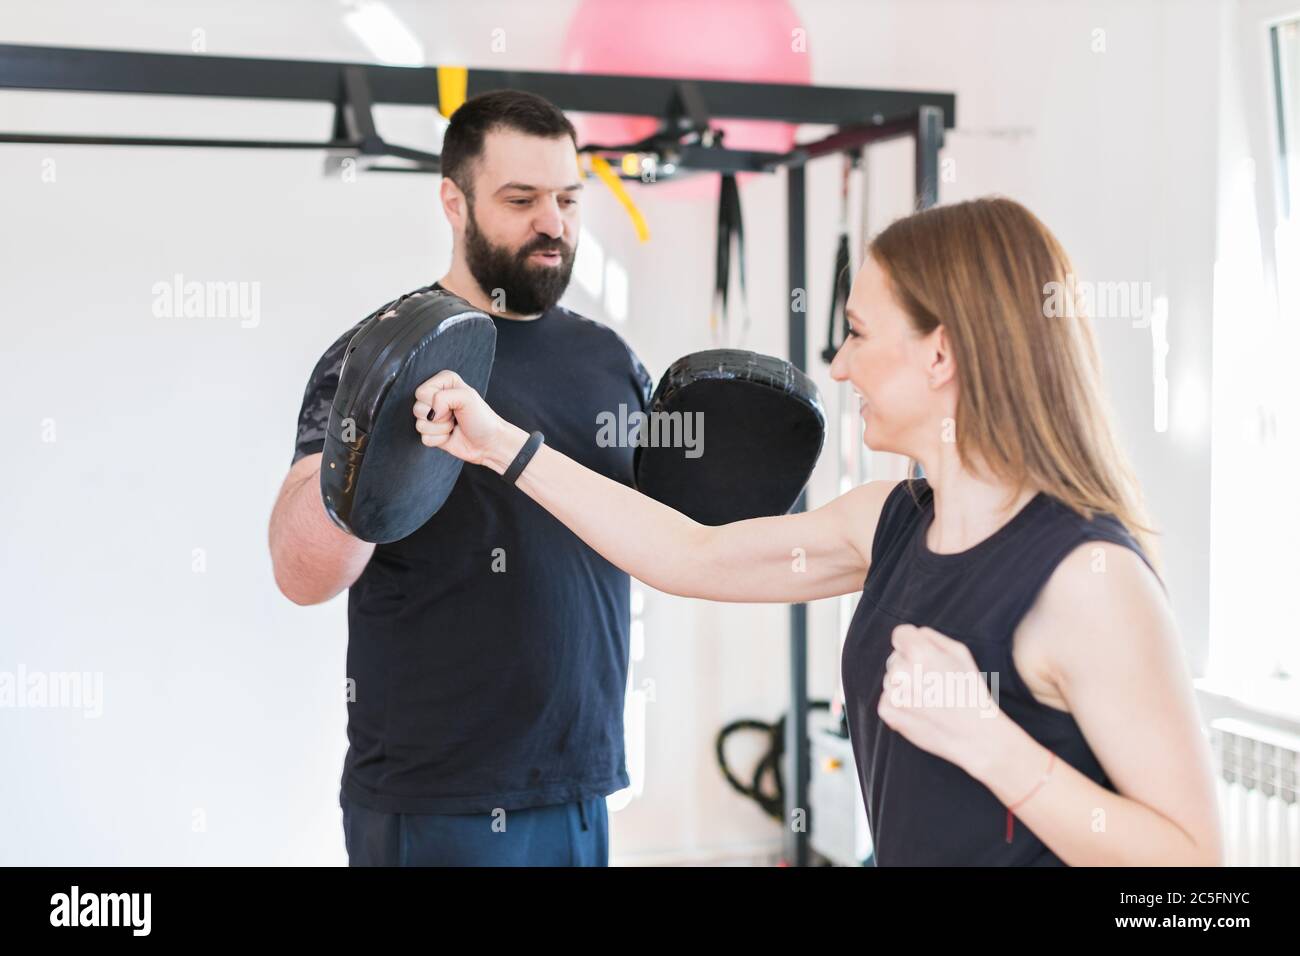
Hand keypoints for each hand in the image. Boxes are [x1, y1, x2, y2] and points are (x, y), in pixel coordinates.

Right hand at [412, 370, 518, 468]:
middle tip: (454, 415)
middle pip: (417, 408)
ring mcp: (432, 416)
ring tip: (453, 425)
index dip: (436, 401)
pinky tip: (450, 435)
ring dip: (440, 429)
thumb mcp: (468, 397)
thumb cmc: (482, 418)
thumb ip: (443, 397)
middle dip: (439, 416)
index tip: (454, 405)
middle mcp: (435, 397)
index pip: (421, 392)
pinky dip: (439, 440)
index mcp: (443, 382)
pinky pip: (424, 438)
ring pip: (419, 425)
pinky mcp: (431, 434)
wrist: (489, 443)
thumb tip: (430, 413)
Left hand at [877, 624, 1006, 774]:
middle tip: (933, 683)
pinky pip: (886, 701)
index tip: (923, 657)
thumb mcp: (961, 653)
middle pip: (895, 659)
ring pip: (891, 680)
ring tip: (929, 700)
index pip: (900, 634)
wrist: (974, 734)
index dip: (912, 643)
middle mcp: (902, 670)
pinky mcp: (889, 712)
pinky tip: (920, 712)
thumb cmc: (970, 692)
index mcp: (919, 651)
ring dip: (904, 687)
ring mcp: (894, 692)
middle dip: (909, 667)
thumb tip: (914, 633)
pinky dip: (899, 706)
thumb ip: (933, 637)